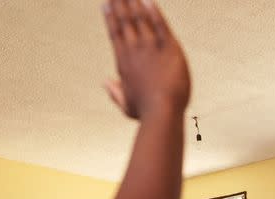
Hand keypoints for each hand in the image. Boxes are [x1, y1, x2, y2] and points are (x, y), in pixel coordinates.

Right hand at [103, 0, 189, 118]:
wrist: (162, 112)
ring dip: (135, 2)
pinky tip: (149, 0)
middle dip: (120, 2)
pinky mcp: (169, 49)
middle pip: (126, 20)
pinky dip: (155, 12)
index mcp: (123, 61)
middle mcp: (134, 50)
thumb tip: (105, 82)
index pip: (114, 33)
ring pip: (141, 18)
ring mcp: (151, 48)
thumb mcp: (126, 104)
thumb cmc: (145, 112)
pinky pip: (161, 25)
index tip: (106, 4)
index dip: (110, 16)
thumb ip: (114, 92)